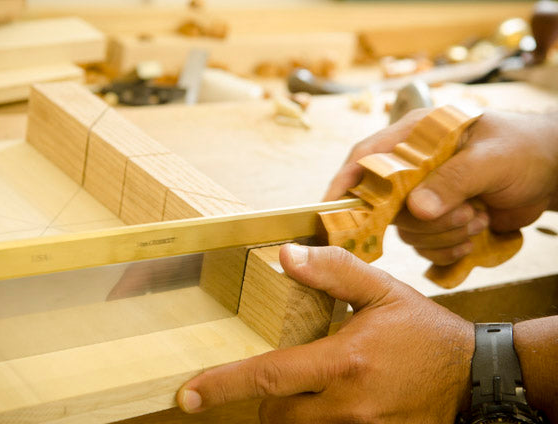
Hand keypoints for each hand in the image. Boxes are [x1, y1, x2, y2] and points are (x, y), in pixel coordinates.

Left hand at [177, 244, 473, 422]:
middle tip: (286, 370)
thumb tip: (287, 255)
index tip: (187, 395)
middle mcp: (347, 405)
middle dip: (266, 394)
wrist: (472, 378)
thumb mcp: (382, 290)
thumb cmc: (423, 331)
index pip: (268, 377)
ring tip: (313, 385)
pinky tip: (334, 401)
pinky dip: (315, 422)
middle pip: (273, 412)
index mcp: (344, 361)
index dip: (222, 385)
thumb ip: (334, 271)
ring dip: (289, 411)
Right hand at [325, 110, 557, 264]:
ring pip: (407, 231)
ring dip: (444, 234)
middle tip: (465, 213)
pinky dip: (449, 250)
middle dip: (425, 220)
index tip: (329, 211)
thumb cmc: (523, 149)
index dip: (344, 183)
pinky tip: (475, 234)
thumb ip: (453, 181)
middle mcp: (411, 168)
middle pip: (385, 206)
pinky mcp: (436, 222)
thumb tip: (416, 210)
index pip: (366, 158)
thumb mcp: (491, 159)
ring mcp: (423, 196)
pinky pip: (425, 248)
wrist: (552, 172)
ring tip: (478, 217)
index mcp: (415, 137)